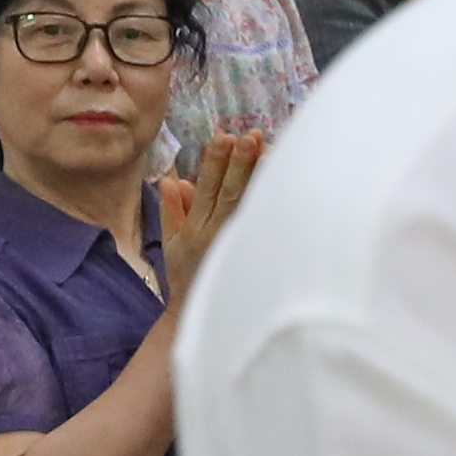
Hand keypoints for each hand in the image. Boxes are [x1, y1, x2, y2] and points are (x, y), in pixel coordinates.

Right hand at [154, 128, 265, 313]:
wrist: (202, 319)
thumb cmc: (188, 278)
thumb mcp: (172, 245)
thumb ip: (172, 211)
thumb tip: (172, 178)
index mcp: (195, 230)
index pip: (206, 189)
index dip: (214, 162)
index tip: (224, 137)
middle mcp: (217, 235)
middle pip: (230, 194)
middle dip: (239, 163)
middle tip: (249, 136)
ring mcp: (237, 247)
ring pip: (251, 207)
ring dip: (259, 178)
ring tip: (269, 150)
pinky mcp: (256, 258)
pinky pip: (266, 226)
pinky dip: (273, 204)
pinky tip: (284, 184)